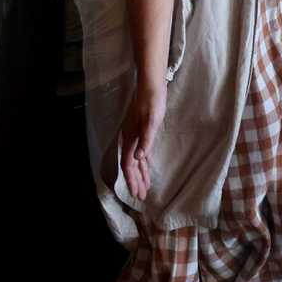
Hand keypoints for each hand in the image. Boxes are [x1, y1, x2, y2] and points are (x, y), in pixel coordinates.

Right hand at [118, 79, 167, 200]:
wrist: (151, 85)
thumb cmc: (152, 102)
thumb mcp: (151, 121)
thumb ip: (145, 140)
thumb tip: (138, 158)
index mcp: (131, 138)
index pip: (128, 164)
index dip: (132, 180)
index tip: (136, 193)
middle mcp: (129, 138)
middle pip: (130, 165)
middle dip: (135, 181)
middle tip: (141, 196)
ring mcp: (134, 135)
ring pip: (135, 160)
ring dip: (139, 174)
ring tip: (145, 187)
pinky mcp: (140, 130)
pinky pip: (139, 152)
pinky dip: (142, 163)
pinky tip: (145, 166)